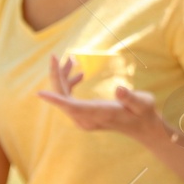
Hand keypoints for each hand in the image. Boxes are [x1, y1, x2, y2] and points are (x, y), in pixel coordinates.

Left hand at [37, 54, 169, 142]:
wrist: (142, 127)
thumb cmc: (143, 113)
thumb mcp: (143, 103)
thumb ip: (131, 97)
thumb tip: (119, 89)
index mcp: (98, 114)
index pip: (72, 107)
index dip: (56, 100)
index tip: (40, 93)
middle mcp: (86, 119)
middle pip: (63, 98)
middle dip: (57, 76)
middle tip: (55, 56)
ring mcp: (83, 119)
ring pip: (64, 98)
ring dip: (63, 78)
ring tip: (71, 60)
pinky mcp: (84, 115)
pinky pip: (69, 100)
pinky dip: (69, 85)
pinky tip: (79, 75)